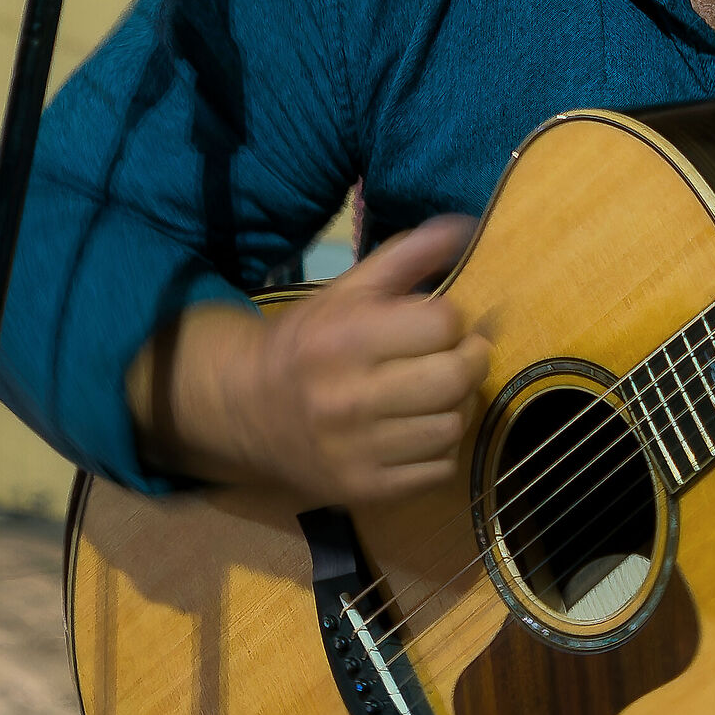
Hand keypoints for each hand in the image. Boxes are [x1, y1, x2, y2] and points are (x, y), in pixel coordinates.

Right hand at [131, 214, 490, 504]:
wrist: (242, 408)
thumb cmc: (307, 341)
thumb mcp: (348, 289)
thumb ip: (407, 255)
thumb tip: (466, 225)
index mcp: (346, 337)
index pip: (443, 322)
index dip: (453, 318)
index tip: (444, 322)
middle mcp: (350, 396)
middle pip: (456, 376)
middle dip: (471, 359)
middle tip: (460, 354)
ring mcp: (359, 450)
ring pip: (453, 425)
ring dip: (459, 405)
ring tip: (439, 392)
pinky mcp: (366, 489)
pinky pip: (440, 468)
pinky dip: (442, 447)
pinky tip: (420, 429)